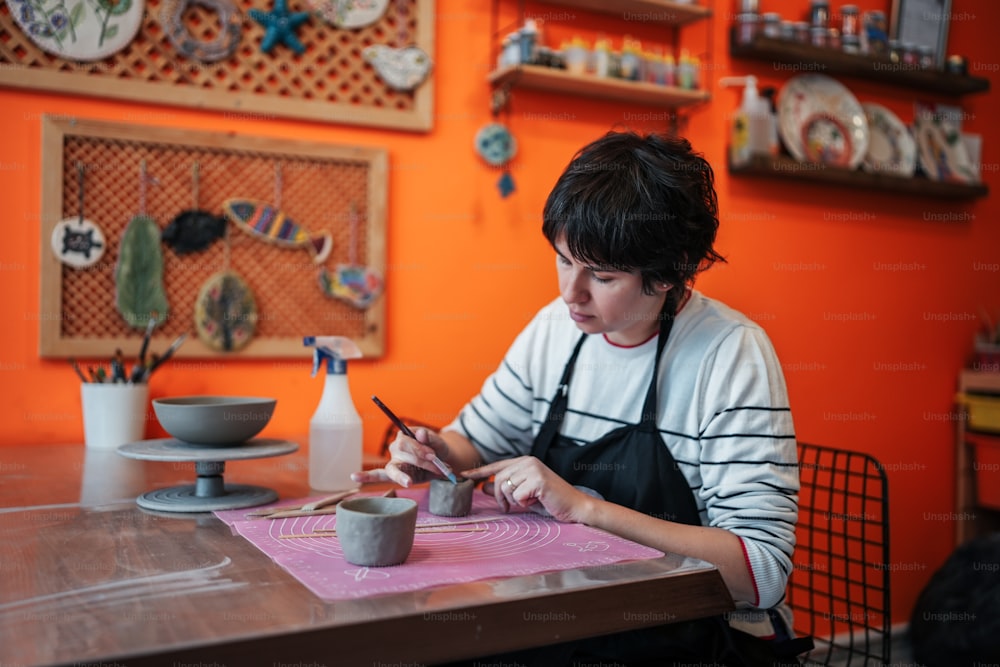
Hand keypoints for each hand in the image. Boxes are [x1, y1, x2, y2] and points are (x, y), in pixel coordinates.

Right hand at [351, 427, 449, 487]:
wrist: (442, 461)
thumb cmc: (437, 449)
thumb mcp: (438, 442)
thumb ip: (431, 438)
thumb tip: (421, 434)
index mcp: (405, 436)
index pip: (406, 441)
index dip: (419, 449)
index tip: (433, 456)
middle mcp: (396, 447)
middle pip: (401, 452)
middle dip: (419, 460)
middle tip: (437, 467)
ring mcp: (394, 461)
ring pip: (392, 468)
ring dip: (401, 477)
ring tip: (409, 482)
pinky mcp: (395, 474)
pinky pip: (377, 475)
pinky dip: (366, 476)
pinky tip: (354, 477)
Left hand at [462, 456, 595, 522]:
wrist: (574, 507)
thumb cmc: (550, 501)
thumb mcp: (523, 494)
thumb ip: (505, 489)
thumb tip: (482, 487)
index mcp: (524, 461)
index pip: (496, 466)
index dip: (479, 472)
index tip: (463, 475)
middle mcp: (528, 461)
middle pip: (498, 480)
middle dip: (500, 498)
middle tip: (509, 508)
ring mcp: (533, 469)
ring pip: (506, 488)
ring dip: (514, 501)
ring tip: (529, 502)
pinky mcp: (538, 480)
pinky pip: (517, 496)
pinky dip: (524, 503)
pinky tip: (537, 501)